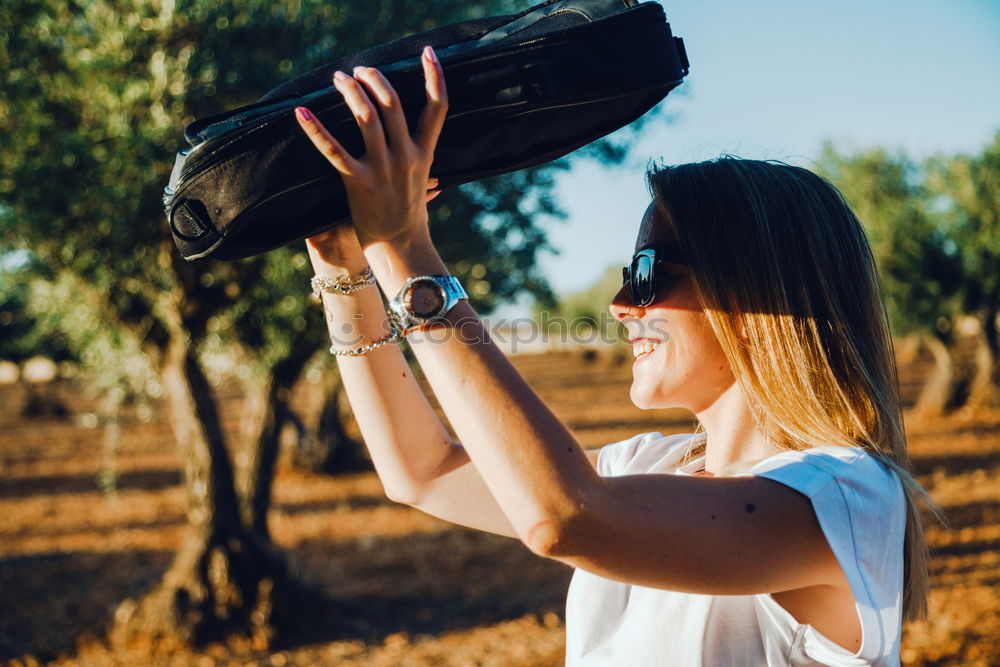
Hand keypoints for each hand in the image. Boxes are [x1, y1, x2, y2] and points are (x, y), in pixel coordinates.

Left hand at [295, 45, 447, 248]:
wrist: (400, 245)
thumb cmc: (408, 208)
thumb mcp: (423, 176)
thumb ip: (418, 148)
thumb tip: (417, 125)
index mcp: (424, 153)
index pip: (438, 107)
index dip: (435, 76)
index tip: (428, 52)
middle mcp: (407, 157)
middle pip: (393, 104)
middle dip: (375, 78)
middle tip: (360, 69)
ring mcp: (383, 170)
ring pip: (367, 118)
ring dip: (351, 92)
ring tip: (339, 79)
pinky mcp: (359, 183)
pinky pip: (334, 151)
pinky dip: (315, 130)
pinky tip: (301, 112)